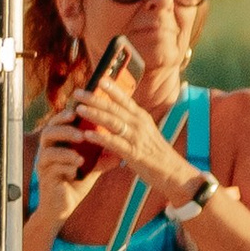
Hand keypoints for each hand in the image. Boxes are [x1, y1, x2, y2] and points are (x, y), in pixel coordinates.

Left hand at [43, 69, 195, 203]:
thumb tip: (113, 115)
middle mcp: (139, 124)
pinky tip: (87, 135)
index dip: (112, 88)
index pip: (124, 99)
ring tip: (79, 109)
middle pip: (114, 108)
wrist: (173, 172)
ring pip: (113, 122)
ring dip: (95, 114)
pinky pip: (115, 143)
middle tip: (77, 93)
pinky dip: (101, 138)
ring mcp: (137, 138)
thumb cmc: (155, 153)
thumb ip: (129, 123)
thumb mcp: (144, 132)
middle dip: (95, 99)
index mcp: (141, 117)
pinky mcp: (134, 153)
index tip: (99, 78)